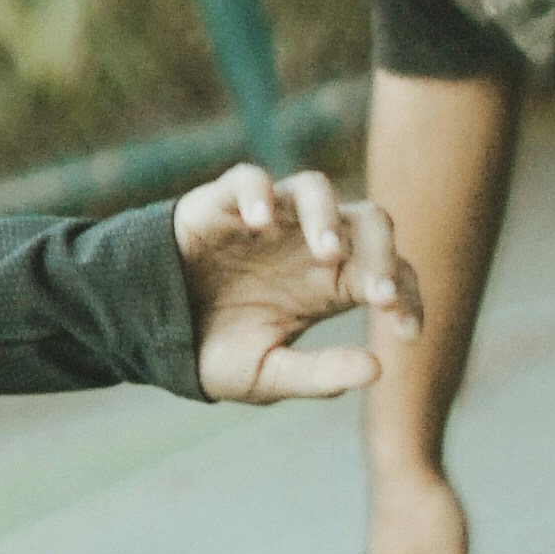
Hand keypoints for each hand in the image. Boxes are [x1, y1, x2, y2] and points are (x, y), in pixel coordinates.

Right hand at [171, 163, 418, 403]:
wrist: (146, 332)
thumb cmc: (214, 351)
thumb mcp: (267, 375)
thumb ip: (319, 375)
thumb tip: (379, 370)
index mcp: (331, 283)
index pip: (391, 274)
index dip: (408, 298)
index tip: (406, 335)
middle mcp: (309, 243)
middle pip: (369, 222)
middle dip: (382, 254)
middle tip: (378, 295)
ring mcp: (271, 218)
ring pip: (315, 188)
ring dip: (327, 217)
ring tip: (326, 254)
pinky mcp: (224, 202)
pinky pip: (249, 178)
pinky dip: (258, 192)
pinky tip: (259, 222)